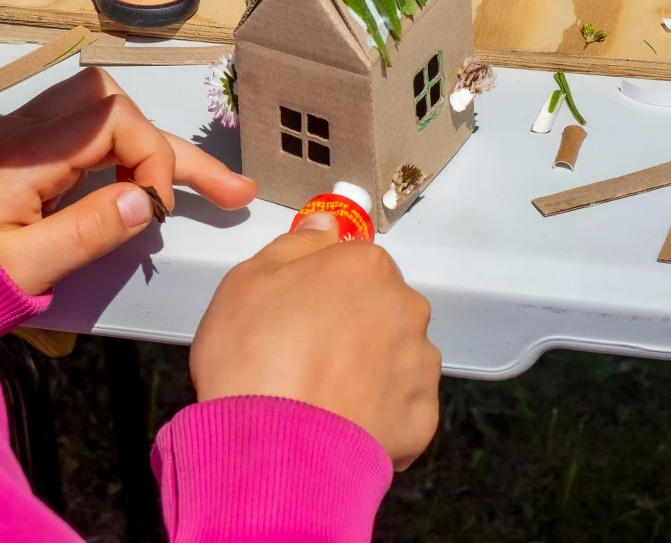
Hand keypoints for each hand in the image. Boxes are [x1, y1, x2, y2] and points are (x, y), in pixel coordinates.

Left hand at [0, 68, 255, 294]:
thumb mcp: (21, 267)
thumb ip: (87, 232)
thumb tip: (148, 202)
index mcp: (26, 154)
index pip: (114, 119)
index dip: (150, 156)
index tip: (156, 208)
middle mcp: (23, 131)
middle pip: (115, 108)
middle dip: (173, 149)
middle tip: (232, 192)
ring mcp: (16, 137)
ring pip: (100, 114)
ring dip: (150, 147)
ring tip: (201, 188)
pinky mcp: (13, 151)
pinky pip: (80, 132)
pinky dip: (119, 153)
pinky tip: (139, 187)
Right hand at [189, 214, 440, 467]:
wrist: (273, 446)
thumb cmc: (254, 353)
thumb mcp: (250, 279)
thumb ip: (297, 244)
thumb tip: (328, 225)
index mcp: (366, 267)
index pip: (356, 263)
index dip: (325, 286)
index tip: (299, 310)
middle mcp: (406, 308)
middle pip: (382, 307)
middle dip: (354, 325)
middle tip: (306, 354)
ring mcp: (419, 366)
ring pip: (396, 356)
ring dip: (370, 369)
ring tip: (322, 395)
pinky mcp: (421, 420)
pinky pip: (402, 408)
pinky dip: (378, 414)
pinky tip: (341, 422)